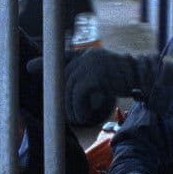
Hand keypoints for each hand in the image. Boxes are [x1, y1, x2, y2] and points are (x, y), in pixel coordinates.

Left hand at [26, 48, 159, 125]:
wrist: (143, 77)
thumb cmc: (124, 80)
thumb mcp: (102, 76)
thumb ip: (85, 79)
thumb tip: (68, 94)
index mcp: (86, 56)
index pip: (61, 58)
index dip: (45, 63)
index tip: (29, 67)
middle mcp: (86, 57)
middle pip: (63, 81)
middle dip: (63, 102)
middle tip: (72, 116)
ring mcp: (90, 64)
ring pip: (69, 90)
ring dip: (72, 109)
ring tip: (80, 118)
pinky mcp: (95, 75)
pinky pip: (78, 95)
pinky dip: (81, 108)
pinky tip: (88, 114)